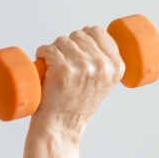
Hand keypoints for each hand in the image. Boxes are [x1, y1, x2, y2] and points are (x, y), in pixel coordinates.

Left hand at [33, 25, 125, 142]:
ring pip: (62, 40)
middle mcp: (102, 65)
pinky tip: (43, 64)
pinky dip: (41, 53)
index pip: (99, 32)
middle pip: (79, 34)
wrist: (61, 127)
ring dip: (54, 51)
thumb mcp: (103, 83)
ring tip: (55, 69)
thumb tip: (90, 29)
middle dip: (68, 46)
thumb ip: (104, 59)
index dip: (84, 39)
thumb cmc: (77, 105)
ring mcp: (83, 67)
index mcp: (117, 66)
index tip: (78, 54)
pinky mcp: (62, 70)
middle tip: (64, 66)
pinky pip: (47, 48)